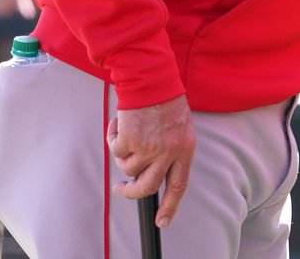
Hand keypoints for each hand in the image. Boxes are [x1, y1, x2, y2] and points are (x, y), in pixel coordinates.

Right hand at [107, 95, 195, 227]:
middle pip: (146, 186)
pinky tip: (121, 122)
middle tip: (121, 188)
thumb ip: (172, 150)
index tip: (163, 221)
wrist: (152, 79)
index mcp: (185, 148)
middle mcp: (169, 151)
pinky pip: (115, 150)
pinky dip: (113, 137)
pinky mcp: (130, 140)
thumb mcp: (180, 127)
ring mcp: (149, 147)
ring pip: (127, 167)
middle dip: (130, 192)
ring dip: (122, 153)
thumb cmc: (165, 100)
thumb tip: (155, 172)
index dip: (171, 206)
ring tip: (128, 131)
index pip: (179, 185)